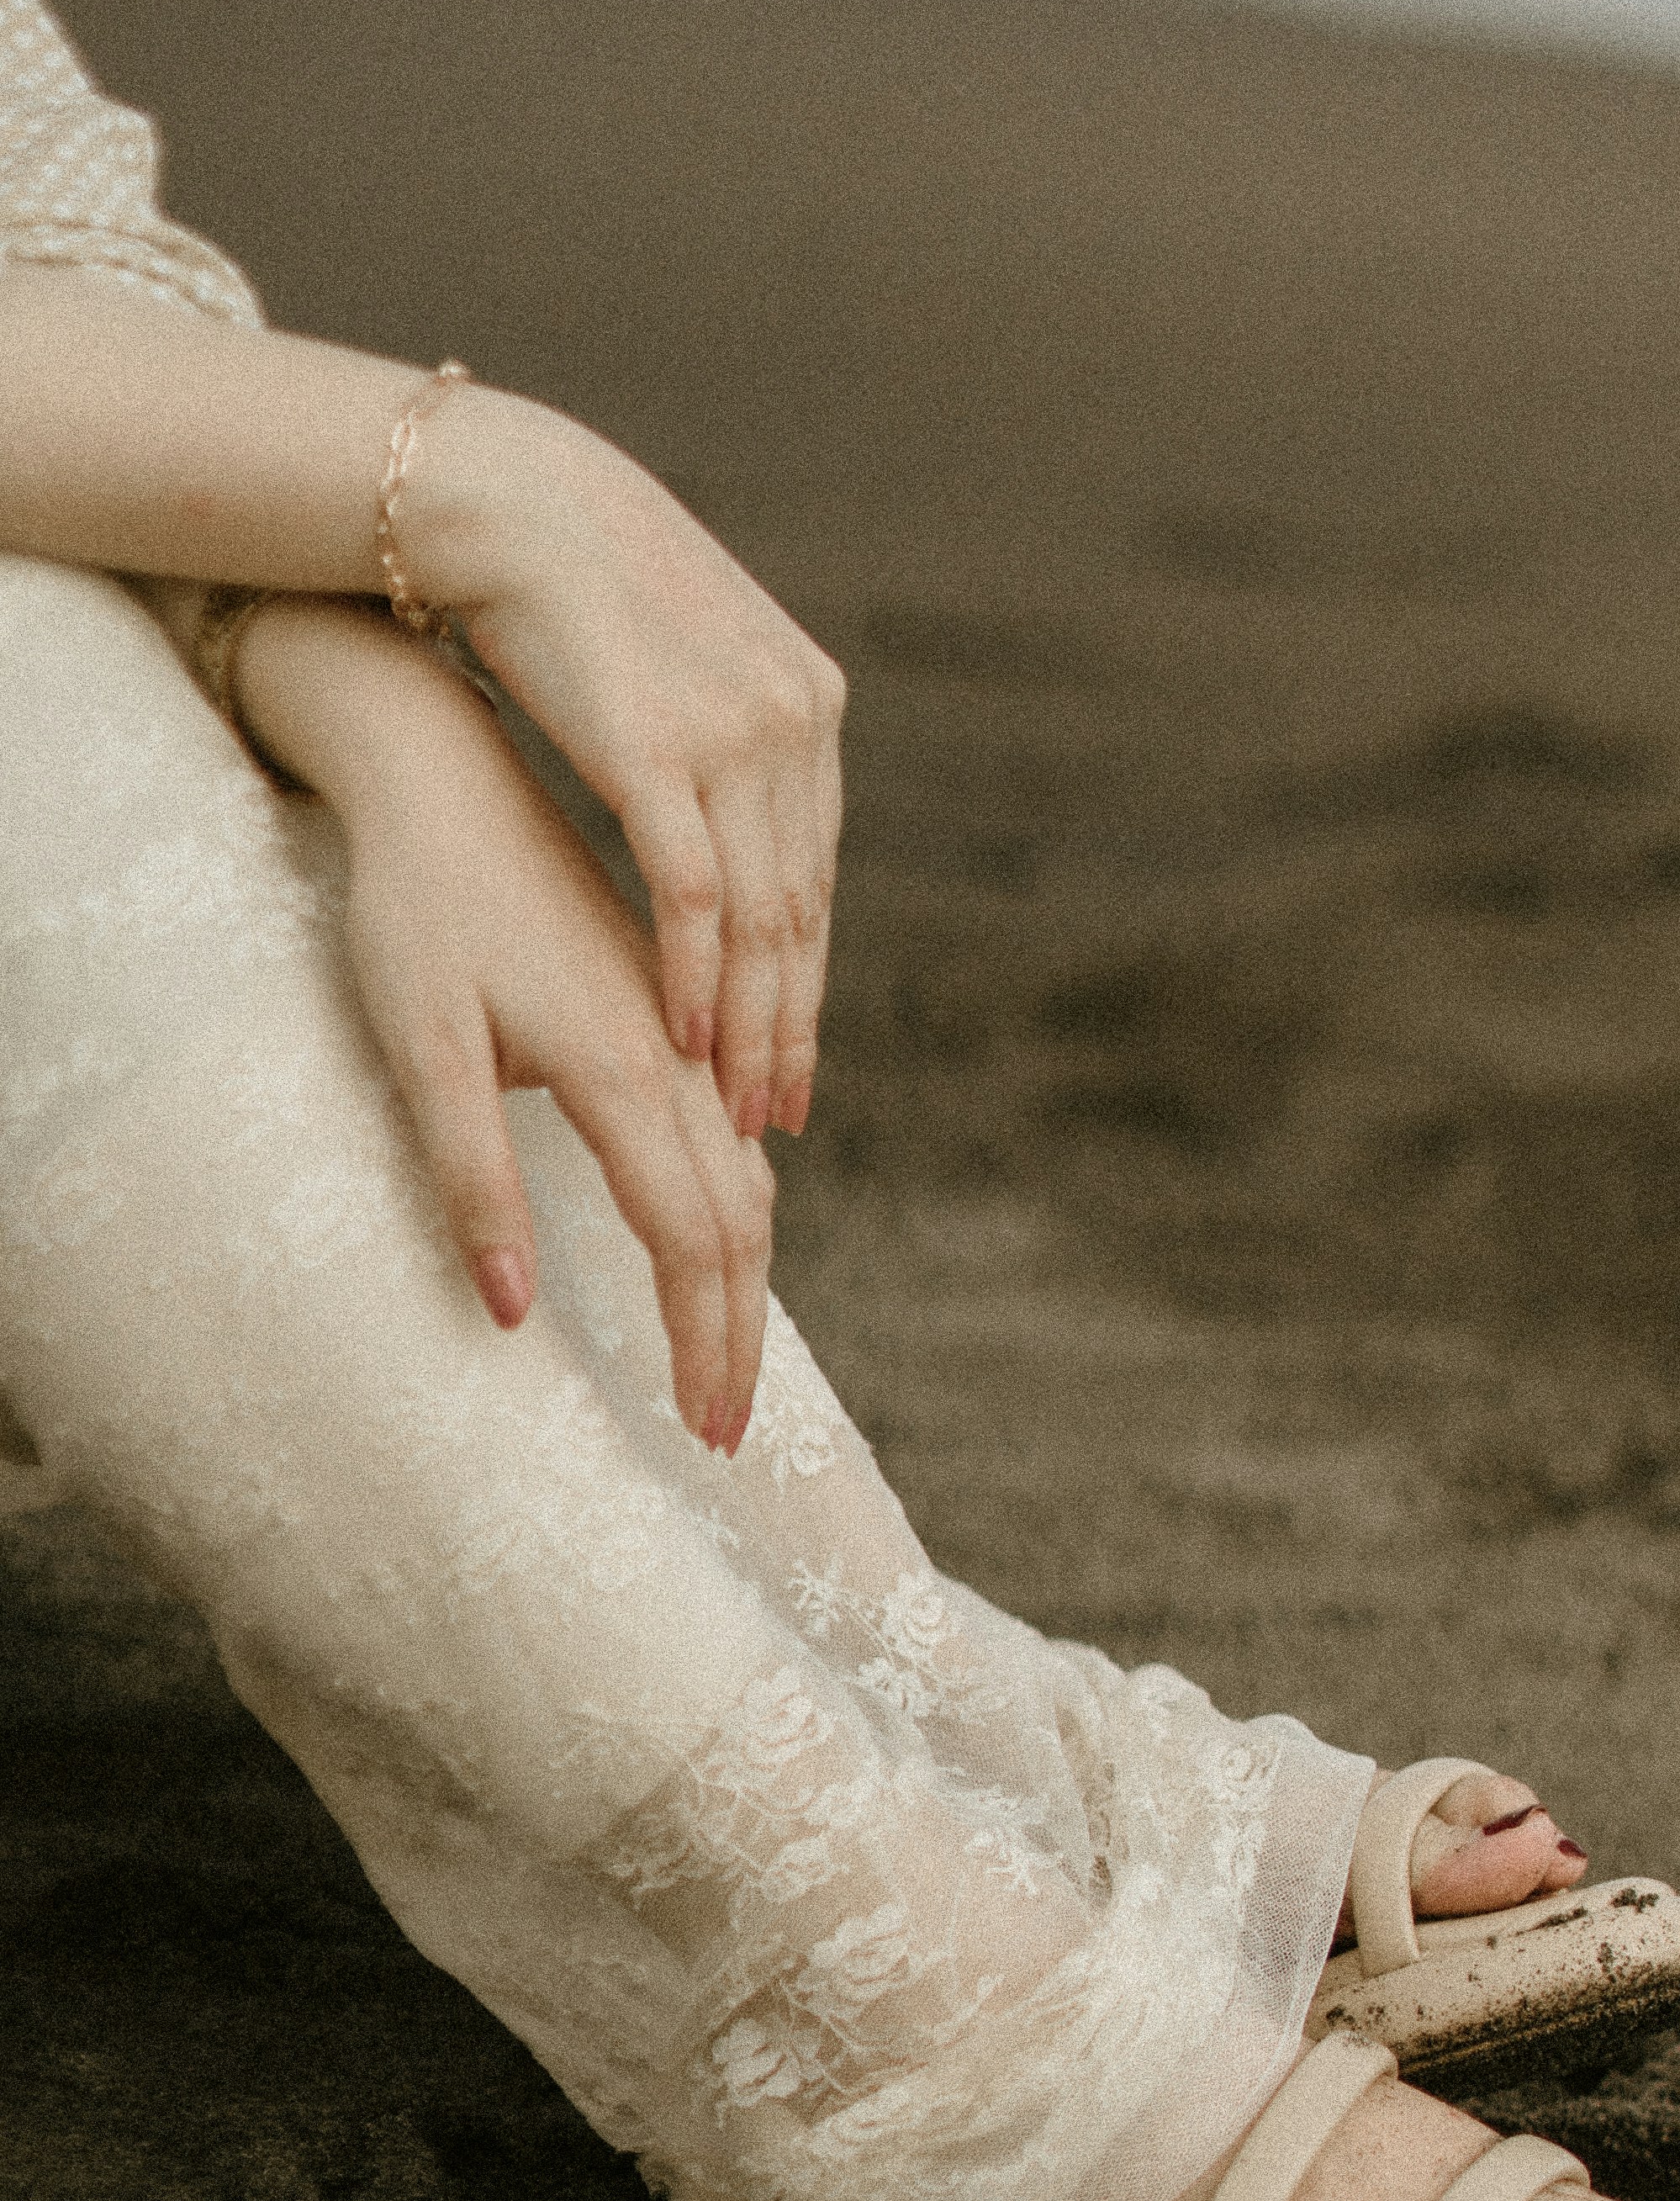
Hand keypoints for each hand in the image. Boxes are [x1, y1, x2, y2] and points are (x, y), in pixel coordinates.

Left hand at [263, 610, 777, 1448]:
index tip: (707, 1429)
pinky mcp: (662, 1004)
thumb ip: (468, 1178)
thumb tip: (510, 1310)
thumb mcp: (418, 1046)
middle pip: (742, 1218)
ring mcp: (677, 1024)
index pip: (691, 1237)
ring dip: (744, 1274)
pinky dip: (736, 1207)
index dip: (706, 1341)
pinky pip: (724, 1131)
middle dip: (739, 1331)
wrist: (447, 771)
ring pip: (743, 1173)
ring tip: (726, 1354)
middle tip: (729, 1428)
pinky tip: (721, 1235)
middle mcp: (672, 1051)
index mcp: (621, 1066)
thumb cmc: (414, 908)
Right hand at [396, 397, 846, 1144]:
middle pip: (803, 908)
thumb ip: (712, 739)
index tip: (793, 1058)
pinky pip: (696, 889)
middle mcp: (791, 722)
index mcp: (805, 706)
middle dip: (792, 1023)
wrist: (508, 502)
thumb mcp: (674, 663)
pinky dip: (698, 970)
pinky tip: (686, 1033)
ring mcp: (735, 734)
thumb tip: (722, 808)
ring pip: (766, 914)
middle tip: (780, 1113)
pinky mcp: (660, 747)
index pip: (813, 873)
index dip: (805, 976)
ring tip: (739, 1103)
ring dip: (754, 1021)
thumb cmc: (573, 586)